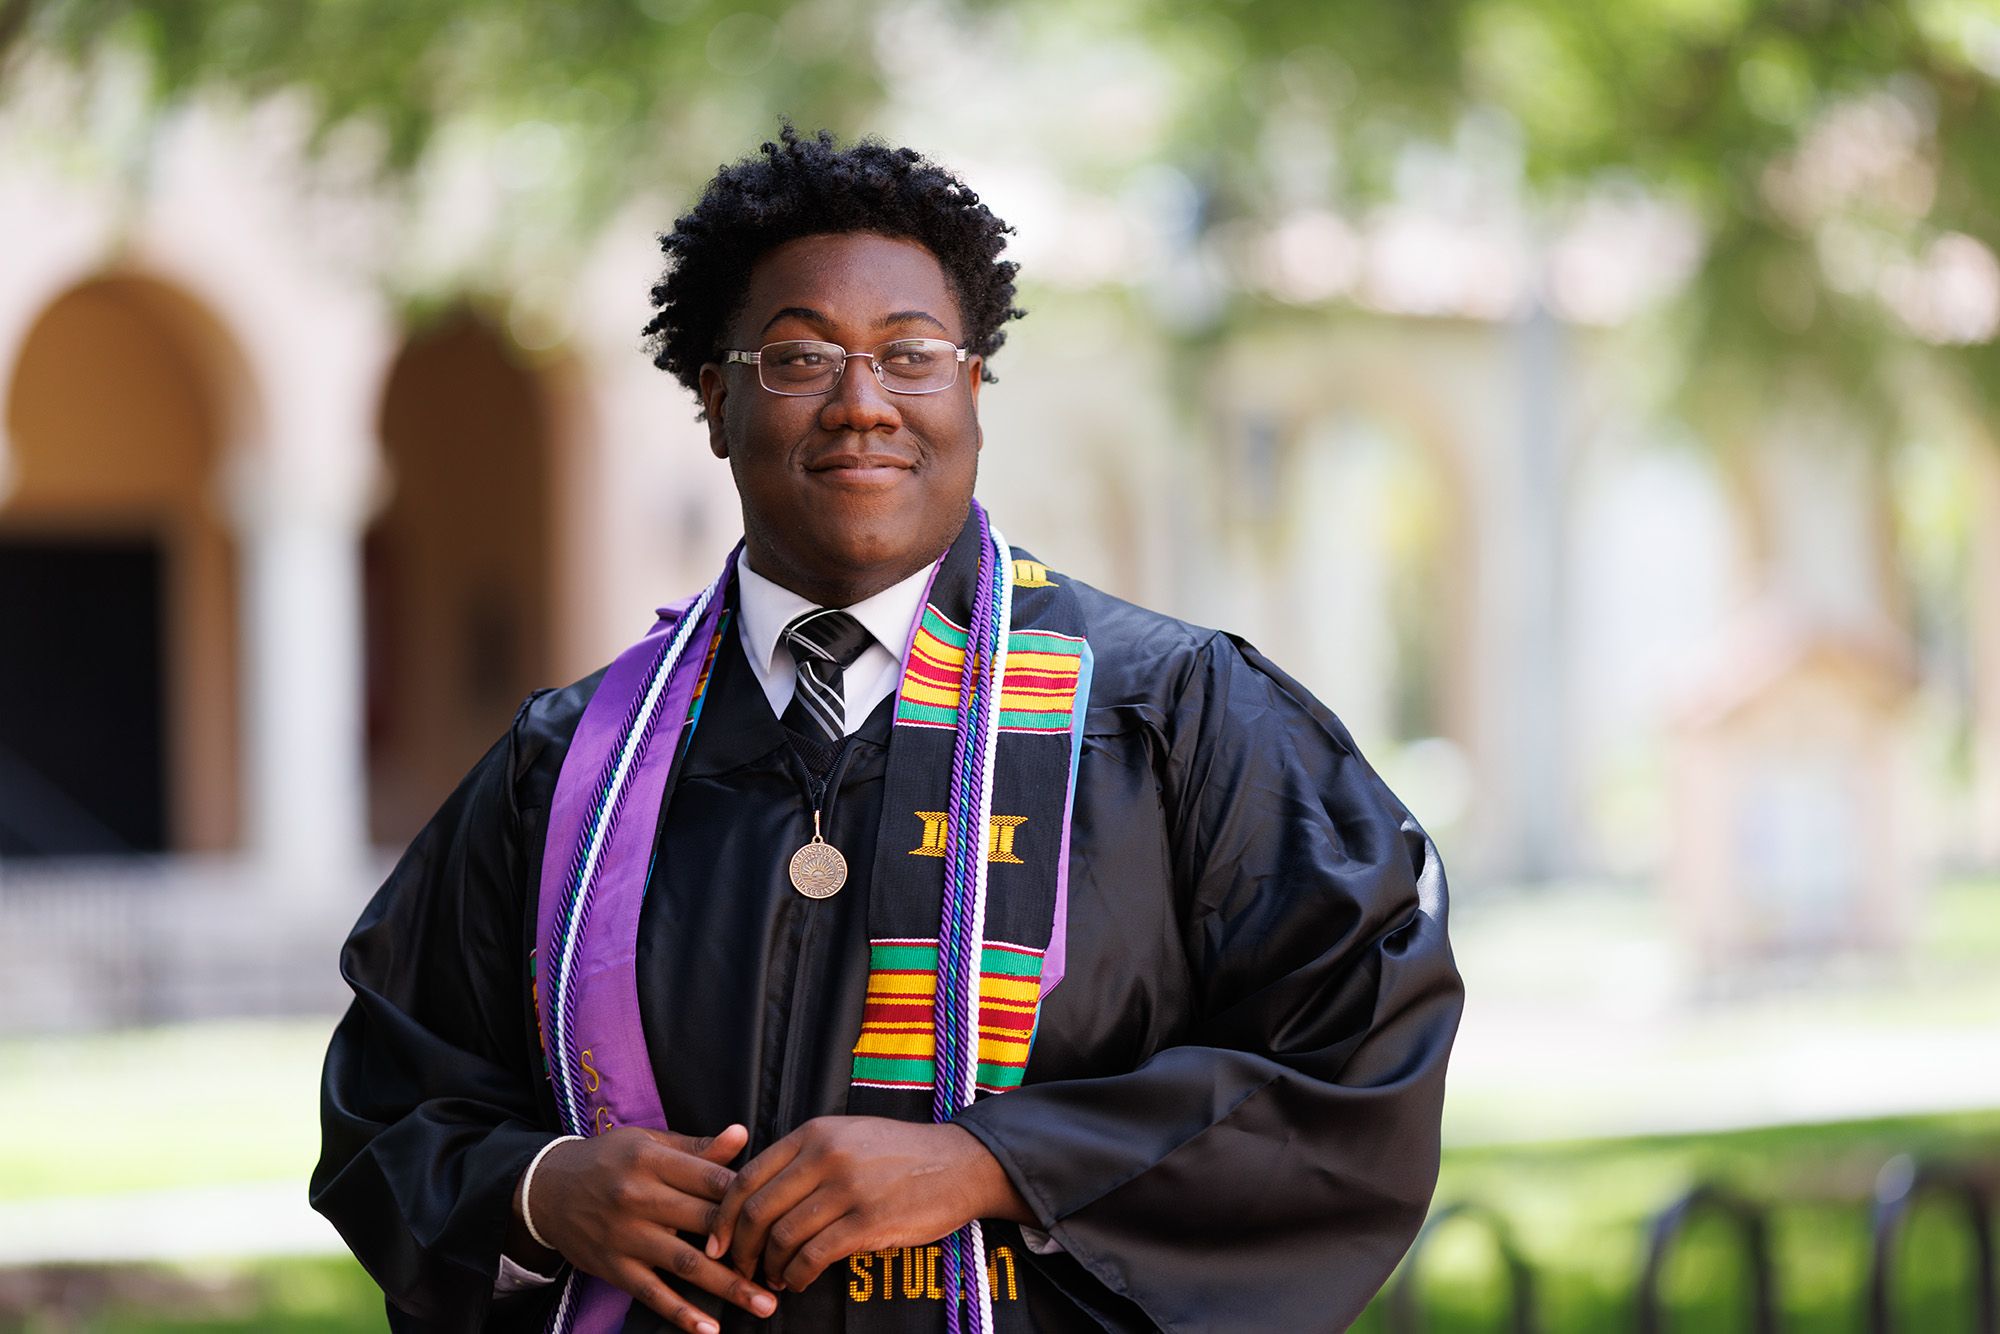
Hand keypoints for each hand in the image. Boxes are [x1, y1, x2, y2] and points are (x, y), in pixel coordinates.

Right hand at [510, 1124, 777, 1333]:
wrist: (545, 1189)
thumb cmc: (609, 1160)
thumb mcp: (648, 1142)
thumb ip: (697, 1147)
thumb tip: (743, 1134)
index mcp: (653, 1159)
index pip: (712, 1179)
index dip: (748, 1197)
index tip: (782, 1212)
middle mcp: (639, 1197)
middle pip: (706, 1222)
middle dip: (750, 1244)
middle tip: (787, 1262)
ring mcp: (626, 1236)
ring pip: (685, 1263)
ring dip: (728, 1286)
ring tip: (764, 1304)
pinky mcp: (614, 1267)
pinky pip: (652, 1294)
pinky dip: (681, 1314)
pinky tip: (710, 1329)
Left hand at [707, 1116, 1032, 1292]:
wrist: (960, 1164)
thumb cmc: (899, 1154)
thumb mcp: (847, 1137)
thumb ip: (803, 1158)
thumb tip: (755, 1197)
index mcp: (815, 1133)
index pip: (748, 1176)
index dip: (725, 1216)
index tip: (717, 1242)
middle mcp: (826, 1156)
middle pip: (759, 1210)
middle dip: (741, 1248)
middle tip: (740, 1268)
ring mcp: (848, 1189)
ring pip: (783, 1237)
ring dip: (770, 1267)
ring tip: (774, 1278)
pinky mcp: (869, 1222)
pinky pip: (814, 1256)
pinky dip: (797, 1276)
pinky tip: (798, 1281)